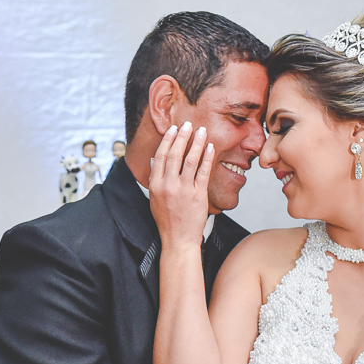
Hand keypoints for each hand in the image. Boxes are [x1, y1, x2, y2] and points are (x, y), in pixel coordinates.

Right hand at [149, 121, 214, 252]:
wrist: (178, 239)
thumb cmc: (167, 220)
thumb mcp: (154, 198)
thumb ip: (155, 178)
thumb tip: (154, 160)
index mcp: (155, 185)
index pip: (160, 156)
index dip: (167, 140)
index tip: (173, 129)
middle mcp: (168, 185)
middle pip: (175, 154)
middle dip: (182, 136)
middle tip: (187, 124)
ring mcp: (184, 190)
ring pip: (190, 160)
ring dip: (196, 142)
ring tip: (201, 130)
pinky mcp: (198, 195)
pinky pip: (203, 172)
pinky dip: (206, 157)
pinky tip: (209, 147)